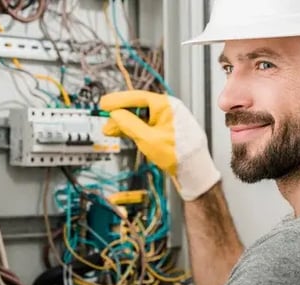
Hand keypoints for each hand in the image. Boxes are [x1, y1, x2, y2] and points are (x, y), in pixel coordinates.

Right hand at [100, 90, 220, 200]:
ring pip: (142, 118)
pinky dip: (135, 130)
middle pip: (139, 107)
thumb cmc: (179, 155)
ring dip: (126, 124)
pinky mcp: (167, 131)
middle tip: (105, 121)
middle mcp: (169, 109)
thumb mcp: (148, 139)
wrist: (195, 171)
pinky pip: (148, 126)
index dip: (118, 100)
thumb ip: (130, 124)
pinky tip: (124, 133)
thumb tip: (116, 114)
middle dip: (120, 115)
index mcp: (167, 105)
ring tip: (110, 130)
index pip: (138, 97)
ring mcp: (168, 120)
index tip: (104, 103)